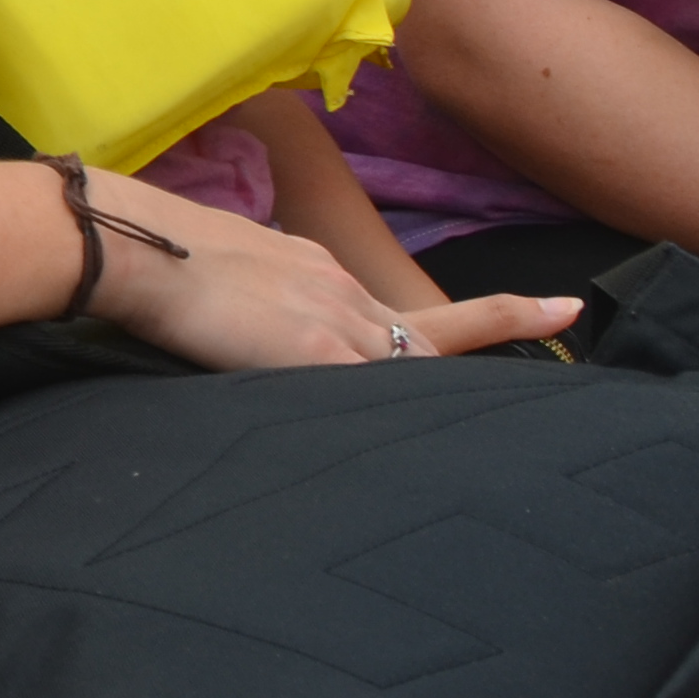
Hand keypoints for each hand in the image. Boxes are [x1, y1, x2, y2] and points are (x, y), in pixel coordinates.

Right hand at [64, 165, 579, 369]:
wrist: (135, 248)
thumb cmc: (157, 258)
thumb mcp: (227, 271)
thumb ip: (265, 295)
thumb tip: (261, 319)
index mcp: (314, 271)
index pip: (392, 307)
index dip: (477, 314)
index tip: (545, 305)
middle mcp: (339, 290)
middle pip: (426, 334)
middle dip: (499, 323)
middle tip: (563, 309)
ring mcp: (334, 323)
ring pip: (411, 366)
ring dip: (442, 390)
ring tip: (493, 396)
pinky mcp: (314, 358)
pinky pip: (374, 393)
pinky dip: (403, 417)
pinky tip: (429, 449)